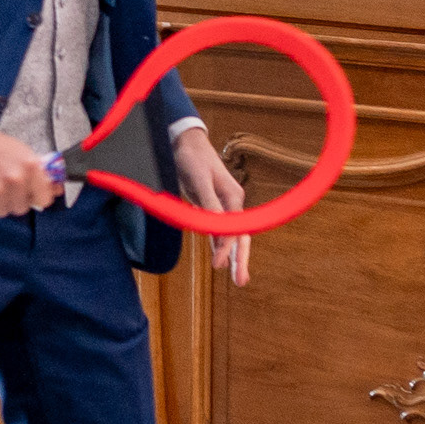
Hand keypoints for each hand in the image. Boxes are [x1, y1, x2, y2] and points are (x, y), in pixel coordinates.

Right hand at [0, 104, 59, 217]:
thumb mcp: (20, 152)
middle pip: (22, 208)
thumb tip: (56, 189)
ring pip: (3, 212)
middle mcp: (15, 179)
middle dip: (14, 199)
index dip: (36, 197)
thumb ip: (39, 173)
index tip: (31, 195)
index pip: (44, 198)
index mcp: (30, 166)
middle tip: (2, 184)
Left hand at [173, 125, 249, 285]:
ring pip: (229, 236)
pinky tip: (221, 258)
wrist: (184, 141)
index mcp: (233, 197)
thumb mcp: (199, 180)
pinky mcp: (210, 206)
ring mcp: (221, 205)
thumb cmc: (192, 158)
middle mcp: (231, 203)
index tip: (219, 265)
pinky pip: (217, 230)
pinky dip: (220, 245)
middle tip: (241, 282)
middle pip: (238, 236)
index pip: (234, 229)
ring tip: (238, 278)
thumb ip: (210, 204)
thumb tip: (219, 227)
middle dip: (240, 259)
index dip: (227, 248)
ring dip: (232, 256)